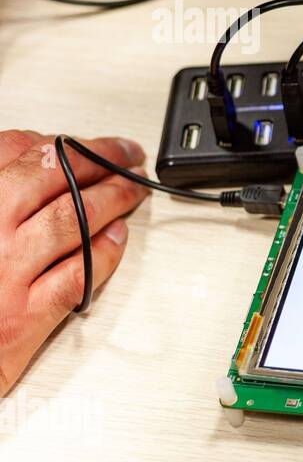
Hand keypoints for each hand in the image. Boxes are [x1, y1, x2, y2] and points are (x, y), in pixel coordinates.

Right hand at [0, 130, 149, 393]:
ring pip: (72, 221)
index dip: (60, 145)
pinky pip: (77, 275)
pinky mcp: (23, 319)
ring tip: (131, 189)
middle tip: (124, 155)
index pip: (15, 153)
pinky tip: (118, 237)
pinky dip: (104, 252)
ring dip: (111, 200)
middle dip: (99, 162)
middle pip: (53, 181)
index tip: (83, 142)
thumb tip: (25, 156)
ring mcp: (6, 275)